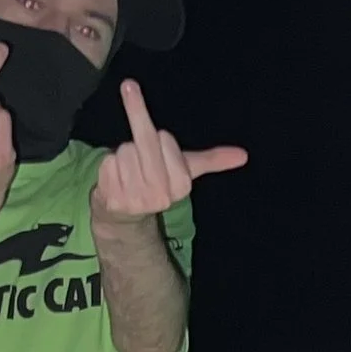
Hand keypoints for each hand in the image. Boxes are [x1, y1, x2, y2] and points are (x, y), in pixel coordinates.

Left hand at [92, 80, 247, 222]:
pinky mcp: (112, 199)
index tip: (160, 157)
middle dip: (140, 143)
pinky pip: (107, 162)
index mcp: (181, 185)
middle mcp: (160, 195)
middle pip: (144, 140)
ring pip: (124, 150)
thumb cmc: (155, 182)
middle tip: (139, 156)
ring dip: (122, 155)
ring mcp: (135, 199)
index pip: (165, 137)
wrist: (125, 214)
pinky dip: (108, 166)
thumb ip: (212, 159)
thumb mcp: (185, 170)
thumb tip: (243, 155)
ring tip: (128, 172)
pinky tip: (115, 180)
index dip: (160, 142)